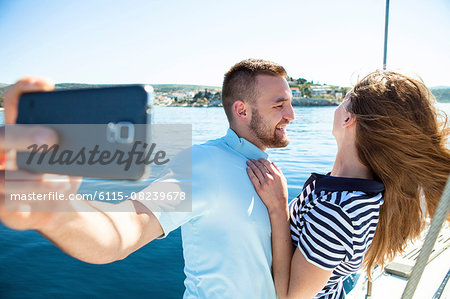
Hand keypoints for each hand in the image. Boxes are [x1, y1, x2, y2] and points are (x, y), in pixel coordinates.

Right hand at [0, 77, 81, 230]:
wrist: (55, 205)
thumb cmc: (63, 172)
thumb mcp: (76, 155)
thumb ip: (87, 141)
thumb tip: (123, 132)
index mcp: (20, 132)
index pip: (15, 100)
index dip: (25, 88)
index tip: (48, 85)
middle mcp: (3, 151)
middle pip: (1, 135)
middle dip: (24, 135)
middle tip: (52, 139)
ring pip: (5, 173)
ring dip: (37, 177)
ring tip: (64, 180)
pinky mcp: (2, 204)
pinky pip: (9, 200)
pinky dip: (36, 196)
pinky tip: (55, 193)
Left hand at [246, 159, 287, 214]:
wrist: (278, 205)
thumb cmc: (282, 193)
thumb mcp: (283, 181)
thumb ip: (279, 171)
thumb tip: (272, 163)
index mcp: (277, 175)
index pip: (267, 164)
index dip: (262, 160)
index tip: (258, 159)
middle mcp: (270, 178)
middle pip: (260, 166)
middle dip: (255, 162)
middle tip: (251, 160)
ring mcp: (264, 183)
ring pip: (256, 171)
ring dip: (251, 165)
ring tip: (248, 162)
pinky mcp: (259, 188)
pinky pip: (253, 178)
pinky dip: (250, 172)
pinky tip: (247, 169)